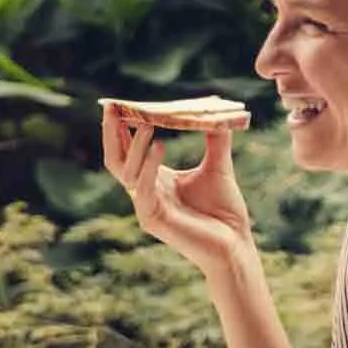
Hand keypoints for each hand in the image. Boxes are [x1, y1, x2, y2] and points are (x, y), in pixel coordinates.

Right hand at [103, 103, 254, 272]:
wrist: (235, 245)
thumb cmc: (225, 212)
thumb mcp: (218, 167)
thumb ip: (214, 139)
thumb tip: (217, 110)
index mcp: (155, 180)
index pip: (127, 150)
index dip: (120, 127)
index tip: (117, 103)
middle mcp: (144, 193)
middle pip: (115, 159)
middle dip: (111, 133)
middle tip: (113, 107)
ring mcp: (146, 208)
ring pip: (126, 172)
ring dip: (135, 145)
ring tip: (147, 123)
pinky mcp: (153, 220)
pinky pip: (143, 189)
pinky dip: (149, 165)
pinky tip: (159, 145)